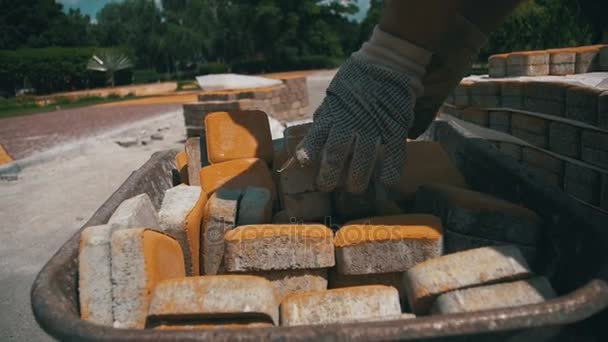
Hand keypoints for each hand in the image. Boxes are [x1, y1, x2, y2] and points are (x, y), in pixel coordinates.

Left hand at [294, 55, 415, 192]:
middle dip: (329, 174)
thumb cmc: (357, 79)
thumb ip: (326, 117)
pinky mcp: (395, 126)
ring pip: (363, 158)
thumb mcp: (335, 96)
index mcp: (334, 113)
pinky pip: (395, 152)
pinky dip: (392, 170)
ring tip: (354, 189)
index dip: (308, 154)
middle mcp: (351, 122)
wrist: (387, 61)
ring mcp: (374, 125)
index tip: (304, 165)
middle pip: (336, 153)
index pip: (316, 138)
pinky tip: (387, 183)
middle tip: (326, 187)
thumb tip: (312, 139)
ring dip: (357, 177)